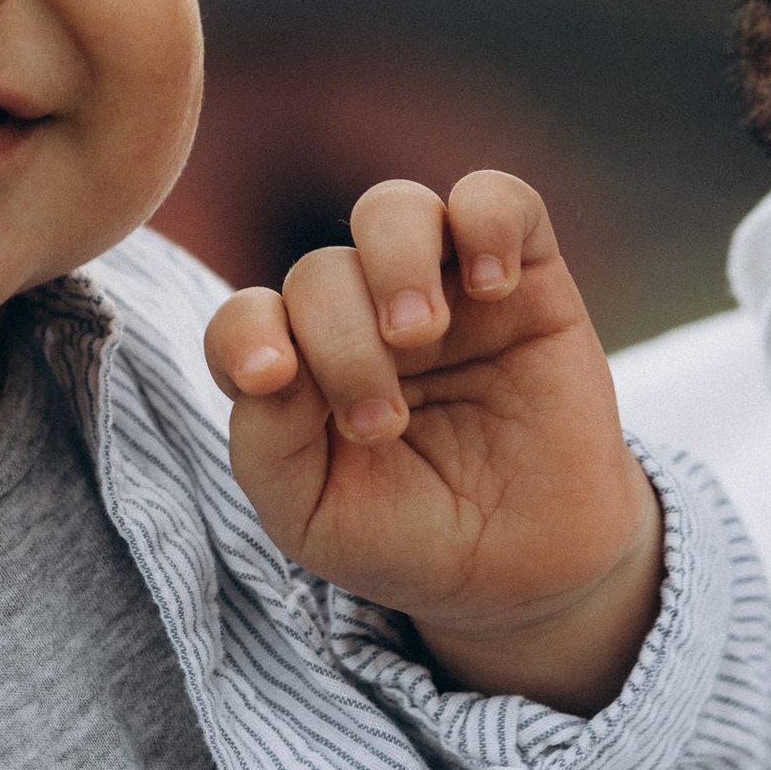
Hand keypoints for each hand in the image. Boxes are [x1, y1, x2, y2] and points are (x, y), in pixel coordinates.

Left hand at [202, 171, 661, 712]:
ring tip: (419, 333)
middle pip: (320, 272)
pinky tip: (492, 287)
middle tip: (382, 425)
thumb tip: (270, 368)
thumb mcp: (314, 519)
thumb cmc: (407, 538)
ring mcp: (442, 289)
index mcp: (299, 366)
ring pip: (393, 210)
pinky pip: (499, 199)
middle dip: (341, 343)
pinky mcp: (526, 280)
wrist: (526, 570)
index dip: (244, 333)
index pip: (248, 317)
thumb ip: (268, 446)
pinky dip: (487, 221)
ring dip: (394, 263)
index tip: (272, 378)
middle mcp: (360, 314)